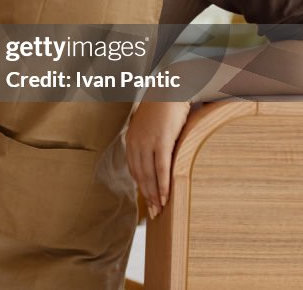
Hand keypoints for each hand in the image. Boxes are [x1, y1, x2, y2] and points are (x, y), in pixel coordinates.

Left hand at [126, 100, 190, 218]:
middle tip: (154, 213)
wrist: (171, 89)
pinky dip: (164, 184)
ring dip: (155, 194)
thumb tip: (155, 157)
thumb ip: (149, 141)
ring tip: (161, 209)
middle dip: (148, 196)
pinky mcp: (162, 141)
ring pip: (150, 175)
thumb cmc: (163, 107)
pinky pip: (162, 168)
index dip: (141, 186)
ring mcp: (148, 142)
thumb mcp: (150, 125)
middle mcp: (136, 142)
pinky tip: (166, 196)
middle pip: (140, 176)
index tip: (147, 200)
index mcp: (131, 139)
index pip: (134, 169)